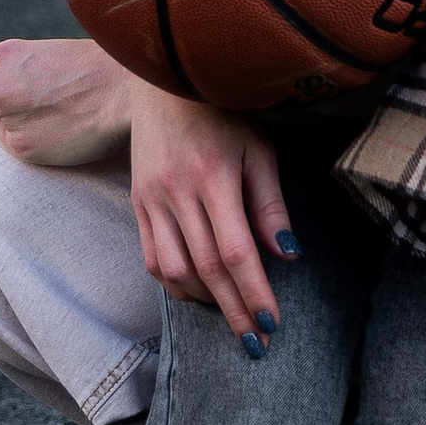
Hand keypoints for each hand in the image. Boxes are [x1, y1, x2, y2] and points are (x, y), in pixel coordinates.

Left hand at [0, 36, 135, 168]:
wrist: (123, 89)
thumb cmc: (97, 67)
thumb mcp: (50, 55)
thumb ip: (23, 73)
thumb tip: (14, 97)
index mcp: (1, 57)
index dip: (6, 91)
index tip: (27, 95)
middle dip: (4, 112)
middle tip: (39, 113)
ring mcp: (7, 118)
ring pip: (1, 131)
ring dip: (21, 130)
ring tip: (60, 119)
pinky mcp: (22, 147)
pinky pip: (16, 151)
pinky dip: (35, 147)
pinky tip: (63, 132)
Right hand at [125, 78, 297, 347]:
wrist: (165, 81)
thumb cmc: (223, 112)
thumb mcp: (258, 148)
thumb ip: (270, 203)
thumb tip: (288, 256)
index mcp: (213, 176)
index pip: (235, 252)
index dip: (254, 292)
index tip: (272, 324)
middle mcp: (176, 192)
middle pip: (206, 270)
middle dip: (234, 311)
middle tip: (255, 343)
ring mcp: (151, 199)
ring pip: (175, 271)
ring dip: (205, 302)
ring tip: (231, 313)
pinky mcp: (137, 203)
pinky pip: (152, 259)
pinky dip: (175, 285)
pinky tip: (198, 292)